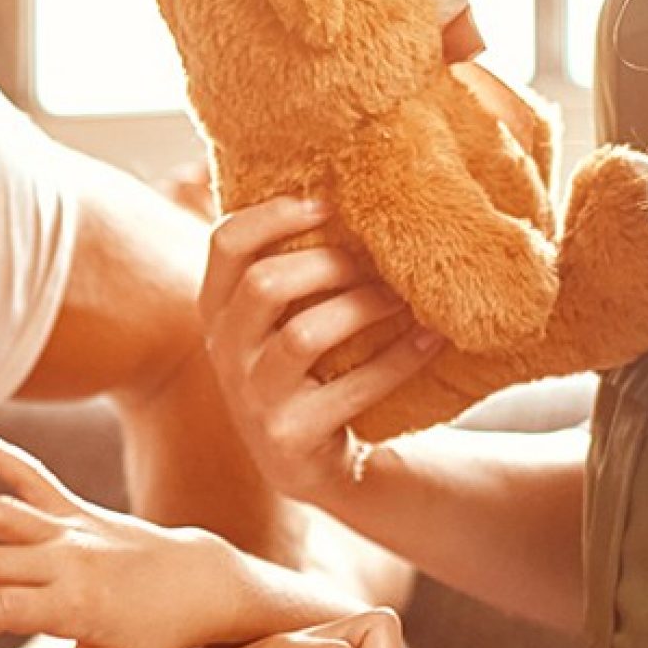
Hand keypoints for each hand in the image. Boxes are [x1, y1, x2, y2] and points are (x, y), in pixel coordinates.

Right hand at [198, 196, 449, 506]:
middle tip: (374, 261)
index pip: (226, 243)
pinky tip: (431, 339)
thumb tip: (344, 184)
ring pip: (303, 334)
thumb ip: (290, 265)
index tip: (328, 204)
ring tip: (403, 298)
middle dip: (329, 263)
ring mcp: (253, 401)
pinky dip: (399, 358)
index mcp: (216, 310)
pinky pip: (351, 388)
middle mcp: (225, 353)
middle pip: (265, 284)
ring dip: (363, 307)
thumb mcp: (281, 318)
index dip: (275, 216)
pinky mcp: (290, 439)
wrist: (318, 463)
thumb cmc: (310, 369)